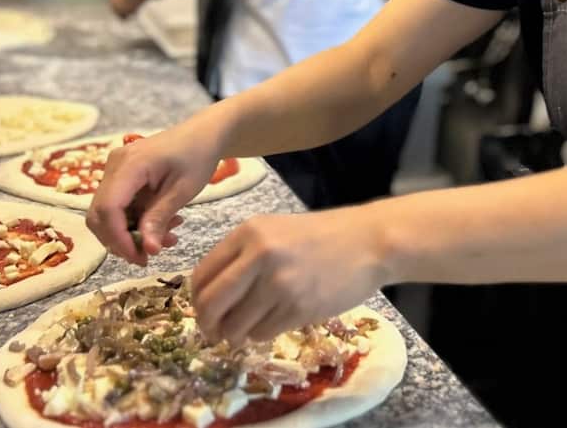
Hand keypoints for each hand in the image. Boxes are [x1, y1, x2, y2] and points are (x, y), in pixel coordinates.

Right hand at [87, 126, 222, 264]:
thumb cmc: (197, 155)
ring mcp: (115, 171)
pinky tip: (165, 226)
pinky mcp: (122, 178)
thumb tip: (147, 251)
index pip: (108, 208)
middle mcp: (115, 166)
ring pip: (109, 215)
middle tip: (149, 256)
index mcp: (129, 164)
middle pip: (100, 215)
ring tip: (167, 238)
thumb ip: (160, 218)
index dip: (118, 238)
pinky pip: (121, 208)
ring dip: (133, 234)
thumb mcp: (184, 189)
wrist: (203, 134)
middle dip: (121, 241)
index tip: (140, 258)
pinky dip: (138, 223)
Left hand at [191, 209, 388, 346]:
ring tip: (247, 329)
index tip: (204, 310)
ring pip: (235, 326)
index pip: (202, 275)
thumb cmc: (321, 237)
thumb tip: (209, 296)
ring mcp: (279, 284)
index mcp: (249, 233)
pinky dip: (260, 335)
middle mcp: (259, 256)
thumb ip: (242, 257)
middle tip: (215, 332)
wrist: (369, 242)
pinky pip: (262, 334)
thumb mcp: (275, 231)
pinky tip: (273, 323)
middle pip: (211, 304)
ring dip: (236, 334)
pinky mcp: (299, 308)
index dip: (197, 300)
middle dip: (207, 324)